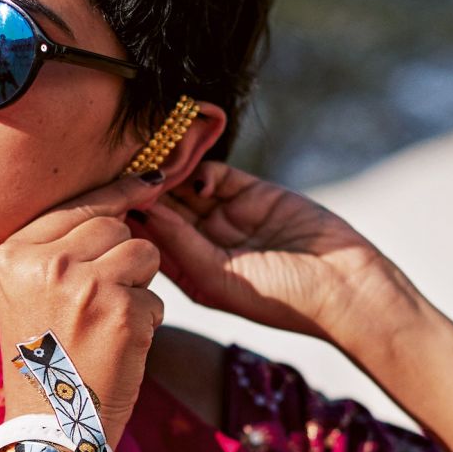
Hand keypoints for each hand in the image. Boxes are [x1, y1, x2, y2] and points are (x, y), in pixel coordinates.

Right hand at [0, 175, 165, 448]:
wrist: (50, 428)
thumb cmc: (46, 361)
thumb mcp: (26, 294)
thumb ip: (59, 247)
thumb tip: (129, 194)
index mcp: (13, 254)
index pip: (78, 204)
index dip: (116, 196)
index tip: (149, 182)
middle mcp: (46, 263)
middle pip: (115, 225)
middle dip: (122, 258)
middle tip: (100, 304)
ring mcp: (85, 285)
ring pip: (144, 252)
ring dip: (140, 285)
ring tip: (110, 322)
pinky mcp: (122, 312)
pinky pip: (157, 296)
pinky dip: (148, 322)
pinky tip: (120, 347)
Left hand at [138, 160, 404, 344]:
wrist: (345, 287)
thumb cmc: (281, 299)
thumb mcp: (218, 277)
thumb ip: (179, 243)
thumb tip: (140, 209)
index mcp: (188, 274)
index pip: (147, 240)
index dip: (127, 218)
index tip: (107, 198)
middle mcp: (203, 245)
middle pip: (162, 209)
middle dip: (143, 187)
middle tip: (120, 163)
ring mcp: (227, 217)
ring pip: (184, 186)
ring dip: (168, 170)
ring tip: (149, 153)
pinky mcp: (252, 194)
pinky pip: (216, 172)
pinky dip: (200, 162)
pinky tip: (191, 162)